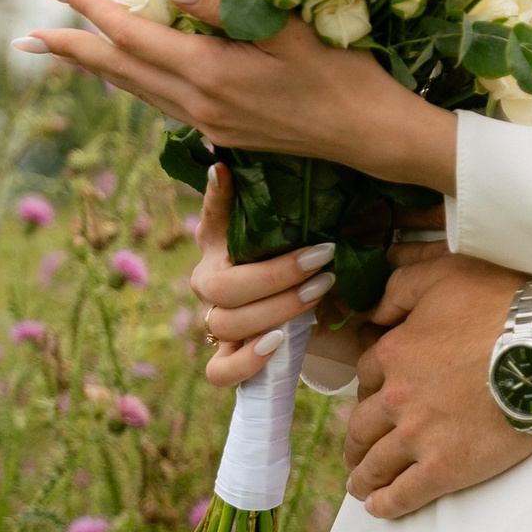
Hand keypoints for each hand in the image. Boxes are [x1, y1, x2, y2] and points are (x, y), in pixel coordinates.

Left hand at [16, 0, 459, 188]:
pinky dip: (132, 82)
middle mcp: (198, 104)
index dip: (90, 9)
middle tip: (24, 33)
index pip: (132, 36)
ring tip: (62, 50)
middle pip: (118, 71)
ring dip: (95, 68)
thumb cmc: (342, 75)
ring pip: (135, 91)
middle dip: (70, 49)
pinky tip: (127, 73)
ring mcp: (209, 124)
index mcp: (209, 74)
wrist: (371, 138)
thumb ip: (225, 5)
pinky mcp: (223, 134)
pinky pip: (161, 103)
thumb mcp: (288, 29)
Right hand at [186, 164, 340, 386]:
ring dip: (276, 310)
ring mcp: (214, 322)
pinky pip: (219, 370)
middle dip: (277, 275)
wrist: (299, 315)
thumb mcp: (287, 232)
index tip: (225, 170)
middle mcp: (208, 284)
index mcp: (216, 247)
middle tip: (323, 259)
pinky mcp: (224, 358)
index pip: (208, 218)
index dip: (214, 198)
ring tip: (319, 293)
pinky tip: (276, 343)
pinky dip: (244, 362)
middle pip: (223, 287)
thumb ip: (273, 202)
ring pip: (226, 324)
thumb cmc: (291, 264)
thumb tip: (239, 161)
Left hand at [343, 252, 531, 519]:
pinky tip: (377, 508)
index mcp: (393, 354)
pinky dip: (386, 503)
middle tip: (355, 451)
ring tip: (359, 484)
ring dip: (363, 474)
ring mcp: (419, 437)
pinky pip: (405, 493)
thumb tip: (372, 306)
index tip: (372, 398)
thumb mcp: (443, 275)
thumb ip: (400, 286)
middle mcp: (397, 398)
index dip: (368, 388)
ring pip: (377, 462)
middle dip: (355, 440)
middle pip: (362, 425)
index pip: (366, 375)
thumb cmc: (500, 307)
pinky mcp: (445, 468)